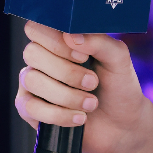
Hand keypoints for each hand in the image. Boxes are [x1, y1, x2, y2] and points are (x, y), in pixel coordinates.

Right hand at [15, 23, 148, 152]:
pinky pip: (30, 107)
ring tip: (91, 104)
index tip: (83, 56)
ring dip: (66, 95)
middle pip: (32, 53)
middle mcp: (42, 59)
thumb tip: (71, 36)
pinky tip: (79, 117)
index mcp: (60, 40)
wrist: (122, 124)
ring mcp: (33, 83)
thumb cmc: (118, 86)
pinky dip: (58, 114)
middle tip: (93, 82)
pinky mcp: (30, 110)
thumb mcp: (118, 58)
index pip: (38, 28)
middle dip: (66, 71)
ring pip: (32, 80)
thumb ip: (99, 41)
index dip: (56, 40)